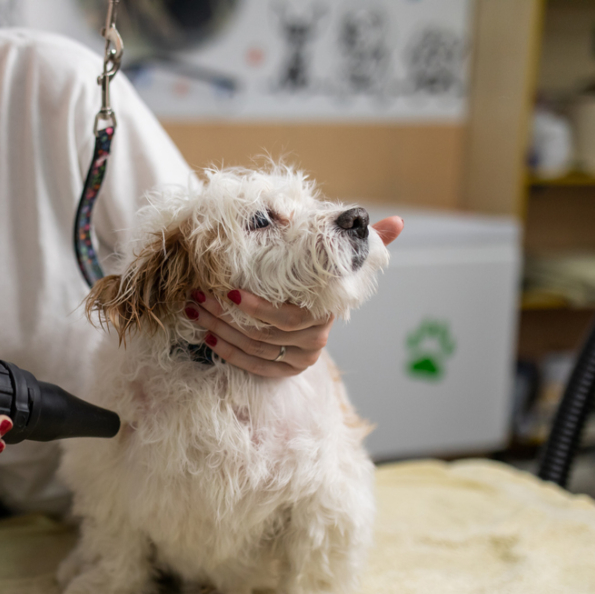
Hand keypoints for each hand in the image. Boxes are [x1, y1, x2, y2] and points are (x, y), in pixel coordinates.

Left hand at [182, 216, 403, 377]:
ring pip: (252, 349)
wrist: (324, 308)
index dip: (256, 308)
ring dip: (218, 330)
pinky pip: (251, 366)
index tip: (228, 290)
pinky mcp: (285, 370)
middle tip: (199, 295)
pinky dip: (226, 353)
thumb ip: (365, 241)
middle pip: (263, 335)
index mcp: (325, 314)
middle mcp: (314, 341)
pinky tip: (205, 337)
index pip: (286, 318)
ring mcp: (299, 358)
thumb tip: (400, 222)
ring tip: (194, 310)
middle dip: (226, 316)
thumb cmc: (327, 277)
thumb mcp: (344, 257)